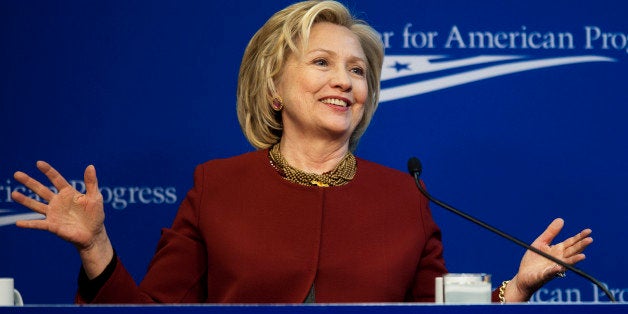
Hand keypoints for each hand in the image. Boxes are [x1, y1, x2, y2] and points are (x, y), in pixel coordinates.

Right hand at [12, 161, 112, 277]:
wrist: (93, 234)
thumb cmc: (95, 214)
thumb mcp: (95, 197)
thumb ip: (91, 182)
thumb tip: (90, 166)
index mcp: (68, 193)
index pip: (56, 179)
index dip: (48, 171)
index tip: (38, 163)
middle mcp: (58, 202)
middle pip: (41, 190)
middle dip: (29, 182)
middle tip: (16, 174)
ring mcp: (54, 214)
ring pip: (36, 205)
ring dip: (25, 200)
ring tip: (14, 194)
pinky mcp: (53, 226)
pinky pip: (39, 224)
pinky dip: (29, 224)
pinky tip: (18, 223)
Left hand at [506, 218, 592, 301]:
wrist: (524, 275)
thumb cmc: (534, 259)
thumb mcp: (541, 242)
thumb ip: (551, 232)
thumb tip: (561, 219)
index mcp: (558, 250)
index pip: (571, 243)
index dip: (579, 237)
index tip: (589, 231)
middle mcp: (559, 259)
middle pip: (572, 251)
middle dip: (581, 246)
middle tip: (590, 240)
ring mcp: (554, 268)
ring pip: (566, 263)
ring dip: (574, 260)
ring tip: (582, 256)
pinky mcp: (545, 275)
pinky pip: (551, 272)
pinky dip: (555, 270)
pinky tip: (559, 266)